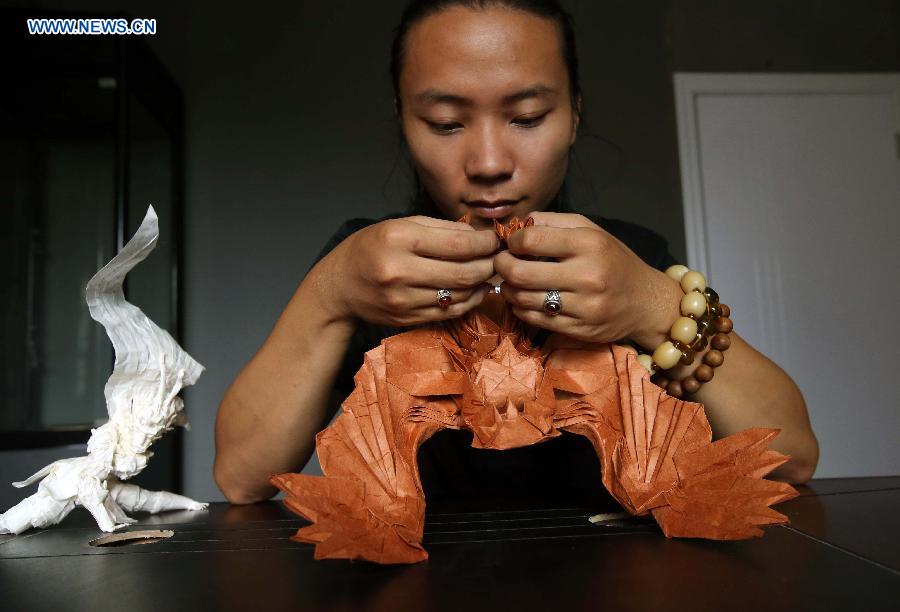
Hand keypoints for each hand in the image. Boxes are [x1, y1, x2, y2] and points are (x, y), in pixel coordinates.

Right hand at [315, 215, 498, 326]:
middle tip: (498, 257)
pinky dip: (468, 301)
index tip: (495, 239)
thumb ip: (440, 228)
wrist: (339, 286)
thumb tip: (479, 233)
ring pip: (459, 295)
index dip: (484, 243)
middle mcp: (399, 271)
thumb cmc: (370, 248)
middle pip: (463, 273)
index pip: (457, 244)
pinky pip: (449, 312)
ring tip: (489, 272)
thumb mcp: (399, 225)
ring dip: (482, 284)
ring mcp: (403, 299)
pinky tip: (475, 290)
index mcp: (398, 239)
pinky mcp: (407, 319)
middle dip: (489, 265)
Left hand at [493, 212, 679, 346]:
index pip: (531, 239)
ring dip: (508, 289)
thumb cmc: (613, 260)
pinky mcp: (578, 329)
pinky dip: (520, 308)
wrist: (645, 302)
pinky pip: (534, 319)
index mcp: (589, 244)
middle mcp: (587, 276)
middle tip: (501, 262)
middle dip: (501, 266)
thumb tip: (516, 223)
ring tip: (511, 281)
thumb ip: (553, 222)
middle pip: (520, 273)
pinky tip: (523, 298)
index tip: (512, 243)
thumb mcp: (590, 230)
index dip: (512, 241)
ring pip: (523, 299)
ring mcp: (583, 307)